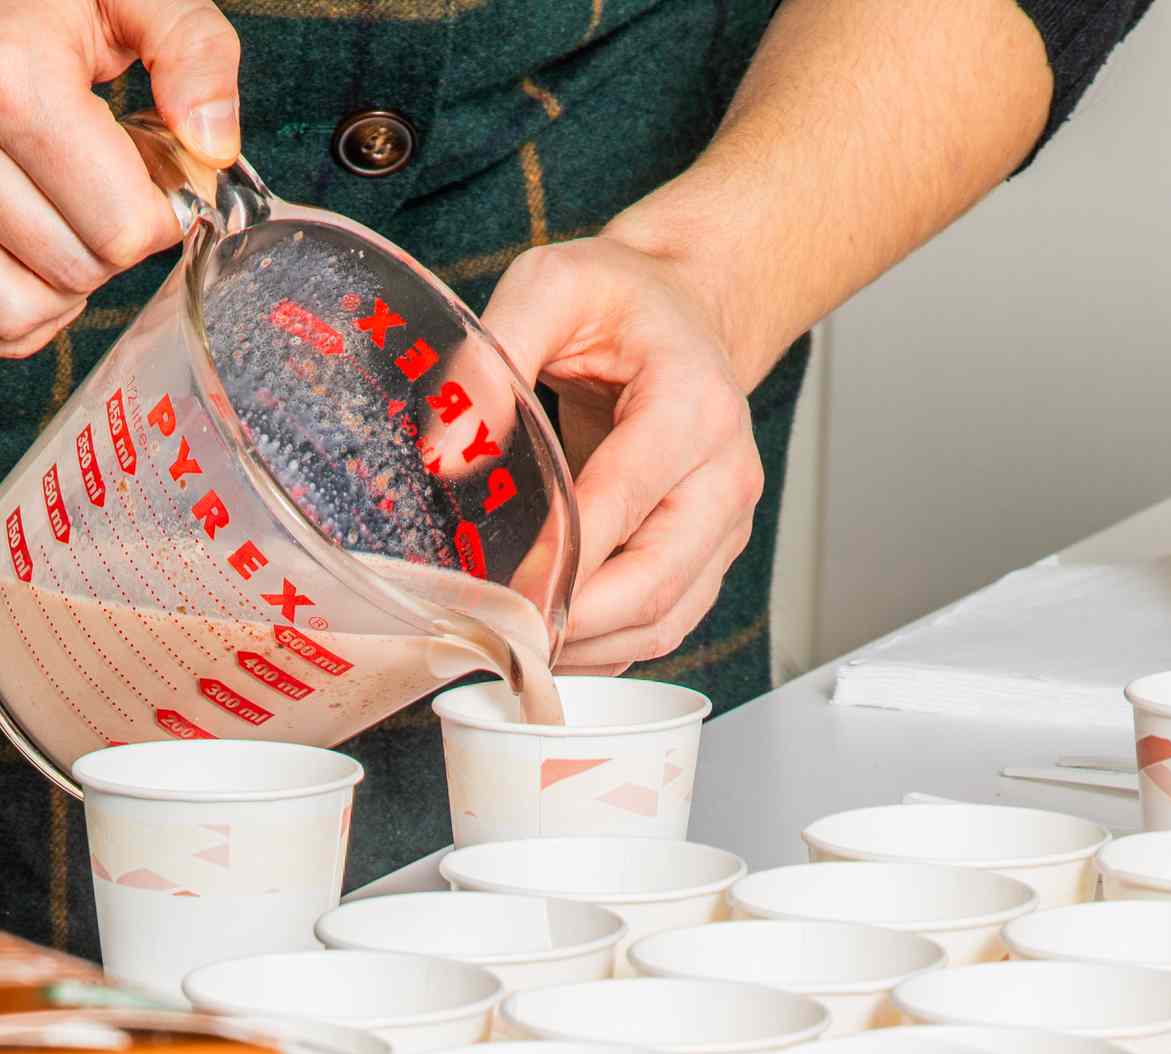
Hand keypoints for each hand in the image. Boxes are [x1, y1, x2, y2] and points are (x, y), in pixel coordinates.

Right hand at [0, 0, 241, 354]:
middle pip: (72, 275)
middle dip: (110, 249)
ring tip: (66, 232)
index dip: (160, 214)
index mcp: (8, 75)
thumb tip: (215, 149)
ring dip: (60, 293)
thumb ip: (193, 53)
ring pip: (12, 314)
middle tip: (106, 195)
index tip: (153, 175)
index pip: (122, 229)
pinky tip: (23, 269)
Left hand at [481, 237, 763, 671]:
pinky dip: (606, 650)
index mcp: (694, 405)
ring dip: (587, 649)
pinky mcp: (709, 556)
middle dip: (571, 622)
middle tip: (498, 636)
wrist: (686, 313)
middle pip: (654, 583)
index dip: (559, 558)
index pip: (623, 502)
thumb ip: (492, 356)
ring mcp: (725, 524)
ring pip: (662, 622)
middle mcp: (726, 474)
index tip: (497, 592)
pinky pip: (662, 627)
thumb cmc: (622, 301)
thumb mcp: (551, 286)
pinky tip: (550, 644)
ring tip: (515, 648)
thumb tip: (444, 451)